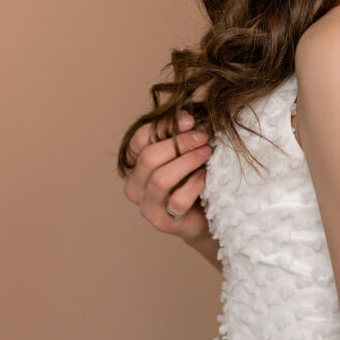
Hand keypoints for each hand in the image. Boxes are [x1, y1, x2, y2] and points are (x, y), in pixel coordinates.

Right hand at [123, 110, 212, 242]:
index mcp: (133, 164)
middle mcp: (134, 186)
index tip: (189, 120)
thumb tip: (185, 118)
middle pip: (149, 158)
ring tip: (206, 153)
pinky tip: (206, 176)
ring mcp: (146, 206)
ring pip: (161, 179)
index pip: (139, 139)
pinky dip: (195, 184)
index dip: (164, 126)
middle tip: (202, 137)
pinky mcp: (163, 222)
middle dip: (179, 144)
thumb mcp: (181, 152)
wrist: (204, 213)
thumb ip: (177, 135)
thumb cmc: (190, 176)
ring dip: (187, 162)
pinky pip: (178, 200)